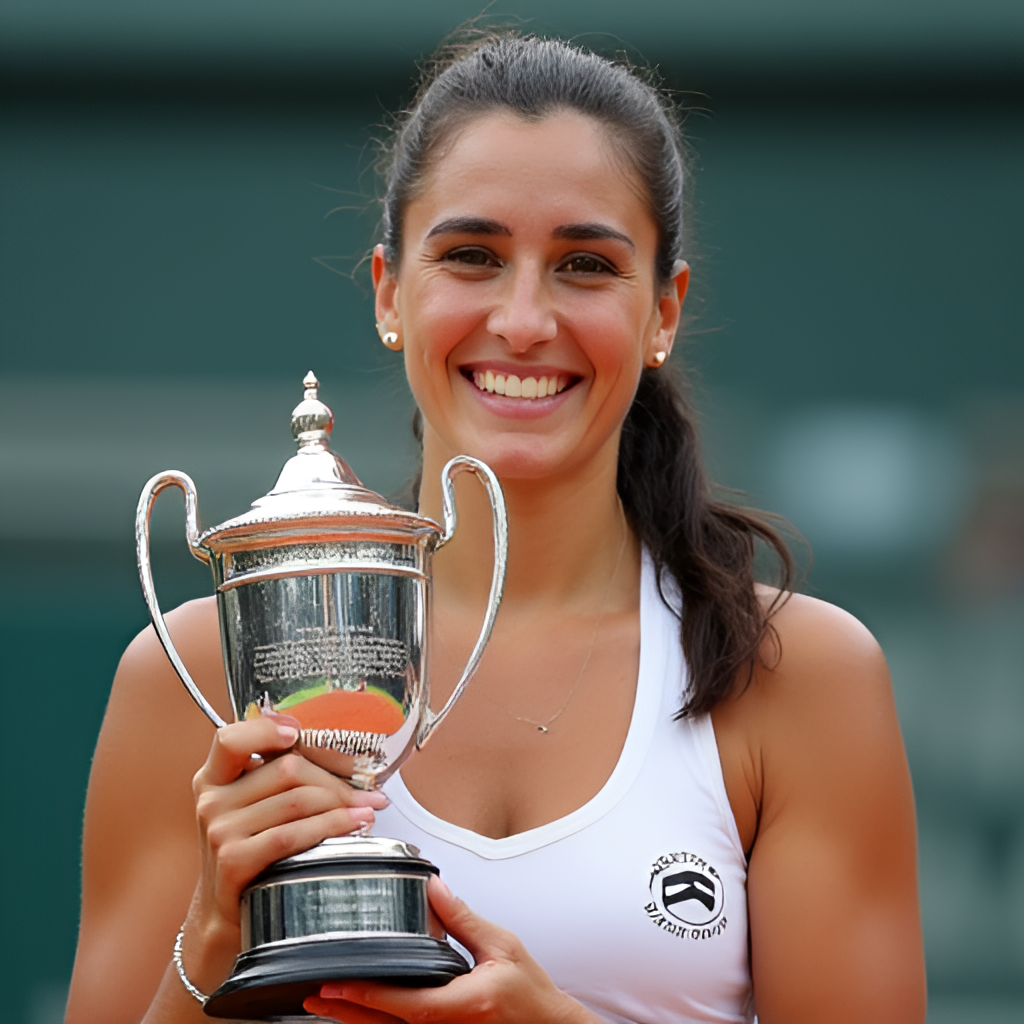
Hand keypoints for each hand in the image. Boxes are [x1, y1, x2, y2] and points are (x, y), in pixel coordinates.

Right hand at [181, 715, 387, 993]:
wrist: (225, 915)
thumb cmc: (251, 851)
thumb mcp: (249, 808)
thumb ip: (273, 777)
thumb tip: (339, 755)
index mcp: (213, 778)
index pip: (231, 738)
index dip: (266, 729)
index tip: (298, 734)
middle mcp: (211, 800)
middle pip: (287, 769)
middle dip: (335, 779)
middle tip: (366, 792)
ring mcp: (220, 831)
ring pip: (297, 800)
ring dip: (342, 804)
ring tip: (368, 809)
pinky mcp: (233, 861)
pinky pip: (293, 834)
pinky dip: (332, 827)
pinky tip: (354, 825)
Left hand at [304, 875, 595, 1023]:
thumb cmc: (529, 990)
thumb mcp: (503, 946)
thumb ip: (464, 920)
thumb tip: (433, 887)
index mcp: (464, 1003)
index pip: (406, 1003)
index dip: (368, 995)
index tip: (336, 984)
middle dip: (347, 1011)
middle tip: (314, 993)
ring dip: (355, 1020)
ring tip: (324, 1001)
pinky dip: (377, 1023)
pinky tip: (357, 1013)